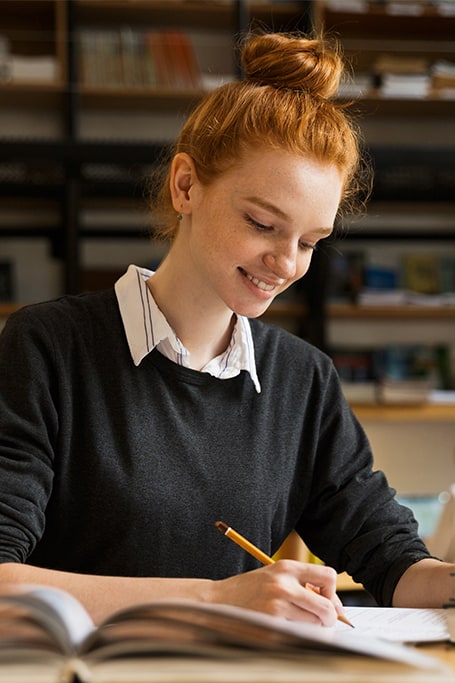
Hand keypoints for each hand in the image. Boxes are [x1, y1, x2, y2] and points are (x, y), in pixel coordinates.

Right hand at [212, 559, 342, 625]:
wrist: (216, 602)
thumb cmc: (248, 590)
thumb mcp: (273, 576)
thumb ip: (301, 584)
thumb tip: (332, 606)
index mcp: (286, 568)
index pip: (328, 576)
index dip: (332, 593)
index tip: (327, 602)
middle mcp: (283, 585)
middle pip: (326, 607)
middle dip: (328, 618)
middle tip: (321, 621)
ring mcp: (277, 608)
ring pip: (314, 624)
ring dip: (311, 628)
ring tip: (295, 622)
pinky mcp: (271, 629)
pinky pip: (298, 636)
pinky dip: (296, 636)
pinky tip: (282, 629)